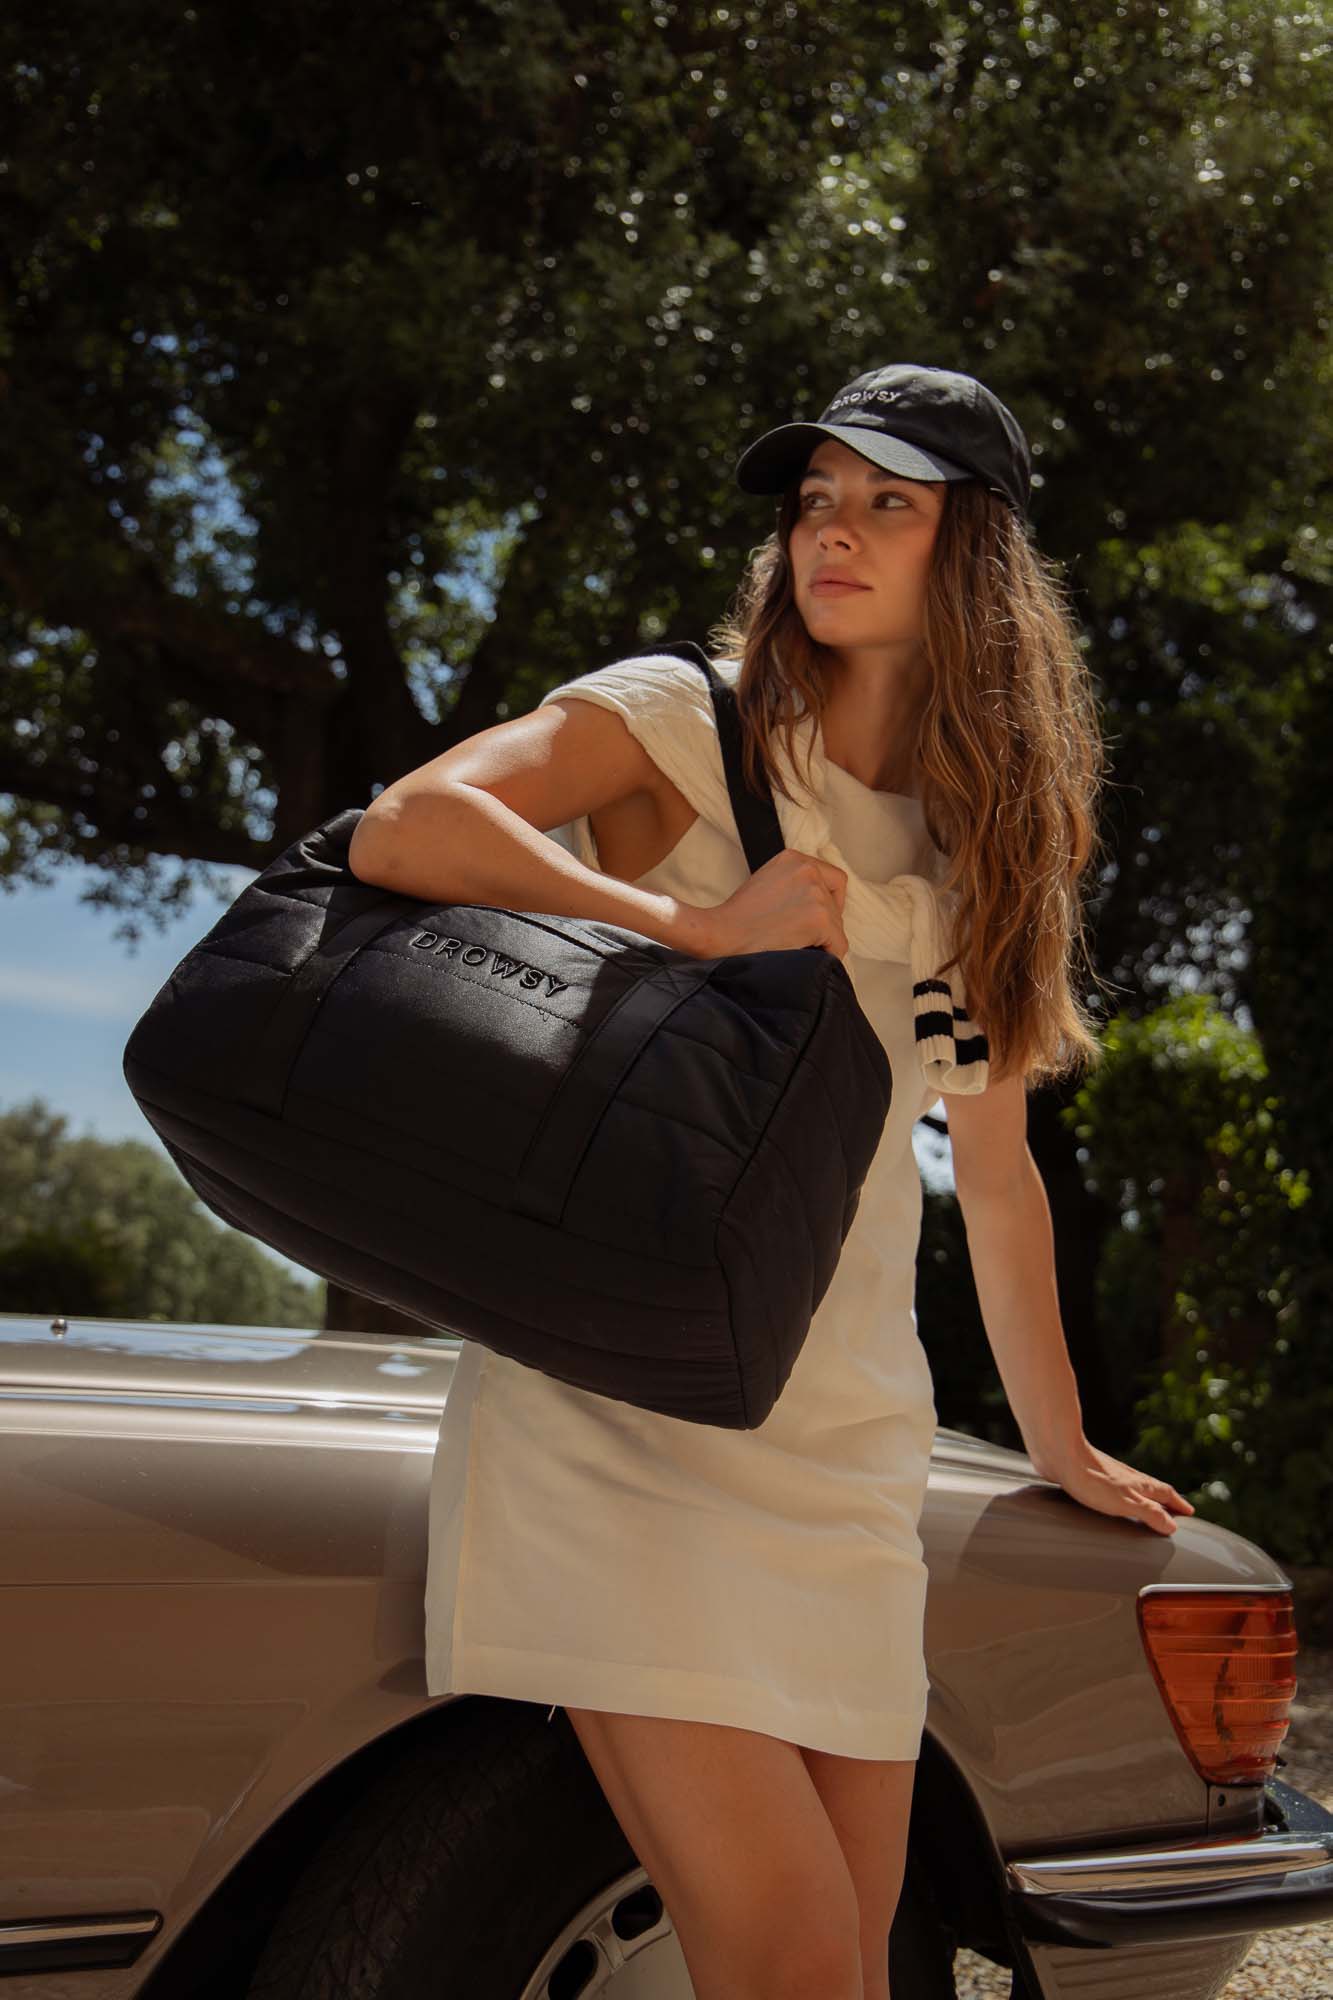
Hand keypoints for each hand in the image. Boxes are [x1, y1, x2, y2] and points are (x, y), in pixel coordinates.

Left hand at [1028, 1438, 1196, 1536]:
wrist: (1059, 1452)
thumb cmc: (1091, 1479)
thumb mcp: (1125, 1502)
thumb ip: (1149, 1513)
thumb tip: (1172, 1526)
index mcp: (1138, 1484)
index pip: (1165, 1494)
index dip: (1177, 1504)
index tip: (1189, 1511)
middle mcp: (1126, 1477)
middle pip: (1151, 1488)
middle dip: (1164, 1499)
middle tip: (1173, 1508)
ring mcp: (1108, 1475)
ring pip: (1133, 1486)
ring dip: (1143, 1496)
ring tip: (1146, 1504)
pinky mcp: (1089, 1475)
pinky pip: (1113, 1487)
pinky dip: (1121, 1494)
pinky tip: (1110, 1498)